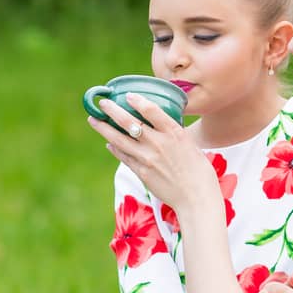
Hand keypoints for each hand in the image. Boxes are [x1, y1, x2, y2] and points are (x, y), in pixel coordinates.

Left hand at [87, 95, 215, 211]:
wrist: (196, 197)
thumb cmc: (199, 171)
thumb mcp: (190, 144)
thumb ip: (173, 134)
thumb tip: (160, 126)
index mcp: (174, 132)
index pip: (151, 110)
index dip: (137, 100)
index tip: (127, 95)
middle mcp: (158, 143)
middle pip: (129, 122)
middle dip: (112, 110)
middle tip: (102, 103)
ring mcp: (147, 158)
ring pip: (119, 140)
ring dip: (104, 129)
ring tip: (93, 120)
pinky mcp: (142, 172)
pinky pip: (124, 157)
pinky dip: (115, 148)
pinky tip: (109, 144)